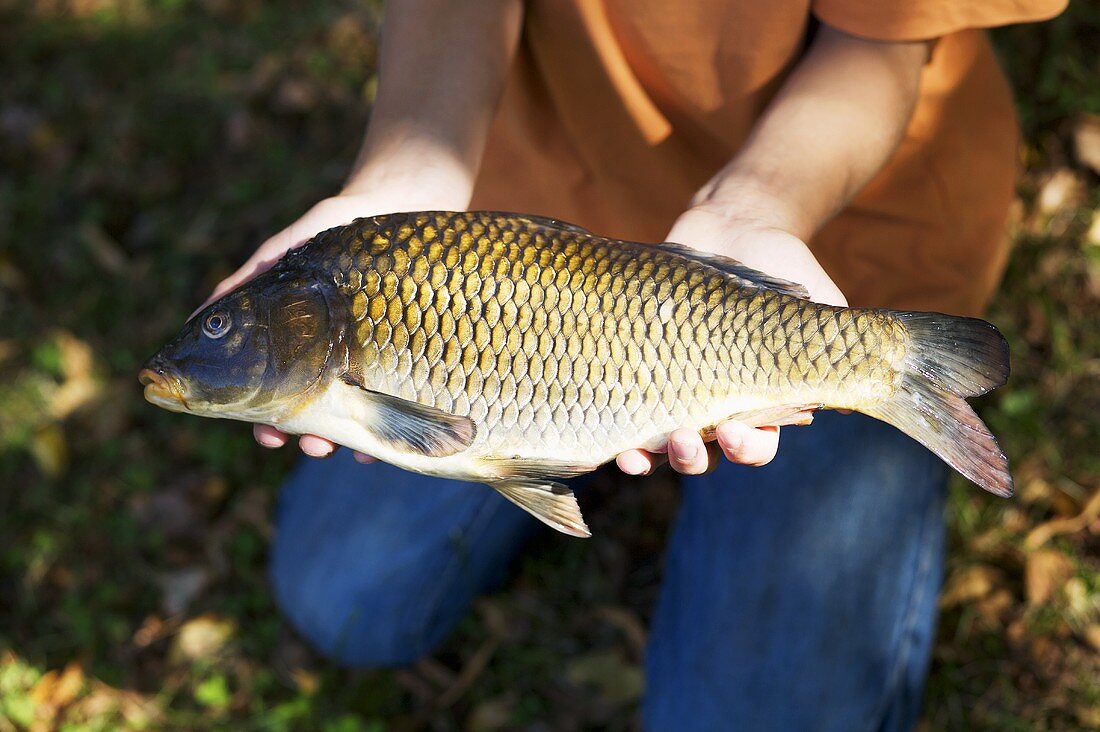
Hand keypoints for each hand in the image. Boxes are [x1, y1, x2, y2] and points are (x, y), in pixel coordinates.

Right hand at [198, 193, 389, 461]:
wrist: (405, 206)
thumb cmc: (340, 231)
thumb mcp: (290, 252)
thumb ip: (251, 284)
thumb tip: (199, 318)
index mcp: (297, 342)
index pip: (272, 392)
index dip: (266, 420)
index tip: (268, 435)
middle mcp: (331, 360)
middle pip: (310, 413)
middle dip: (303, 437)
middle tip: (305, 445)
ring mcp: (369, 363)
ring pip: (350, 418)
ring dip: (338, 440)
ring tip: (335, 447)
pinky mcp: (407, 362)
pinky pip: (396, 408)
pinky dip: (383, 434)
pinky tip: (376, 447)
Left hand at [615, 204, 846, 476]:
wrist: (735, 226)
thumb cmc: (787, 266)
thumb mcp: (819, 302)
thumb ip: (834, 342)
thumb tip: (857, 386)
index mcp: (760, 403)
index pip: (757, 446)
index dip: (747, 449)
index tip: (735, 433)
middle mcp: (716, 407)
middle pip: (704, 455)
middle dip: (690, 457)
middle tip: (682, 441)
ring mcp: (673, 391)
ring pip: (658, 445)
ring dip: (645, 457)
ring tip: (633, 454)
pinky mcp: (636, 370)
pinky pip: (621, 408)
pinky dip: (611, 423)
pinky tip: (601, 426)